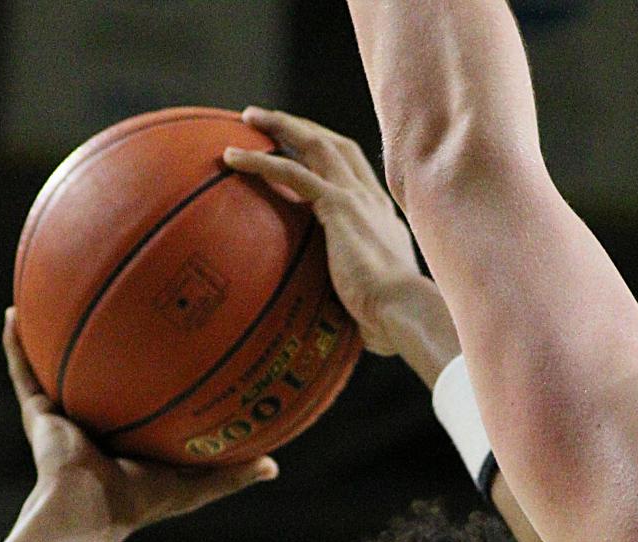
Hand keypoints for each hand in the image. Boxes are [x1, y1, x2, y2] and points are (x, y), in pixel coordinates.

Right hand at [3, 310, 275, 539]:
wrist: (89, 512)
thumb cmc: (140, 504)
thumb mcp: (194, 485)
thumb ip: (232, 474)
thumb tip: (274, 467)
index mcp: (129, 432)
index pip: (139, 392)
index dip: (149, 368)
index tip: (166, 336)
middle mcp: (96, 417)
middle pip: (100, 370)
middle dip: (105, 339)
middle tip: (115, 301)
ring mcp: (64, 412)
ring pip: (55, 362)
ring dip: (51, 330)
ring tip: (51, 289)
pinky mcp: (37, 411)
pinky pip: (22, 370)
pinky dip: (15, 344)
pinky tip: (13, 311)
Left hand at [227, 108, 452, 369]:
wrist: (405, 312)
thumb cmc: (392, 321)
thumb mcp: (371, 300)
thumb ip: (353, 299)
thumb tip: (343, 326)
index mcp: (381, 217)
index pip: (354, 172)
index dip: (327, 153)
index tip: (302, 148)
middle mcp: (371, 199)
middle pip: (335, 144)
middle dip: (302, 126)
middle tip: (269, 120)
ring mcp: (356, 198)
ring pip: (315, 144)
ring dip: (281, 126)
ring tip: (248, 118)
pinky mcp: (339, 206)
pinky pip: (292, 173)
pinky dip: (261, 162)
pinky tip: (232, 159)